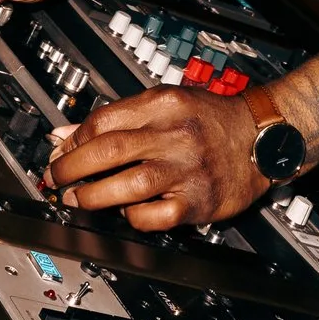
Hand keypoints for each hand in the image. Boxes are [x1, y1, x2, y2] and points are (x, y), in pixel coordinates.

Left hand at [43, 87, 267, 230]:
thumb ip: (121, 116)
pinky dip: (132, 217)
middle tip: (56, 178)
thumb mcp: (168, 102)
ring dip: (92, 196)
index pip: (104, 120)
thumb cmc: (213, 121)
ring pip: (126, 185)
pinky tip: (126, 212)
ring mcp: (186, 169)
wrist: (262, 138)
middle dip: (71, 168)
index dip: (73, 140)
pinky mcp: (196, 202)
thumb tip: (67, 134)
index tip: (60, 152)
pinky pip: (153, 217)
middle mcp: (174, 134)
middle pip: (107, 151)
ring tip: (78, 199)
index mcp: (164, 104)